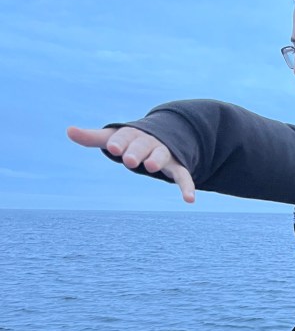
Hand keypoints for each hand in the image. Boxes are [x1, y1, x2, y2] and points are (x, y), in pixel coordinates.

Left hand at [66, 125, 196, 203]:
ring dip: (156, 159)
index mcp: (132, 135)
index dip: (119, 142)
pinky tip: (189, 199)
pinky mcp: (176, 167)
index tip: (112, 147)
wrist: (162, 137)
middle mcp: (149, 142)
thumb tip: (68, 130)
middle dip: (136, 151)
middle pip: (142, 145)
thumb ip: (93, 137)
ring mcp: (164, 154)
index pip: (124, 137)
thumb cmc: (130, 141)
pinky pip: (183, 176)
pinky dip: (187, 186)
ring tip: (151, 166)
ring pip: (161, 155)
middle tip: (129, 160)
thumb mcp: (113, 139)